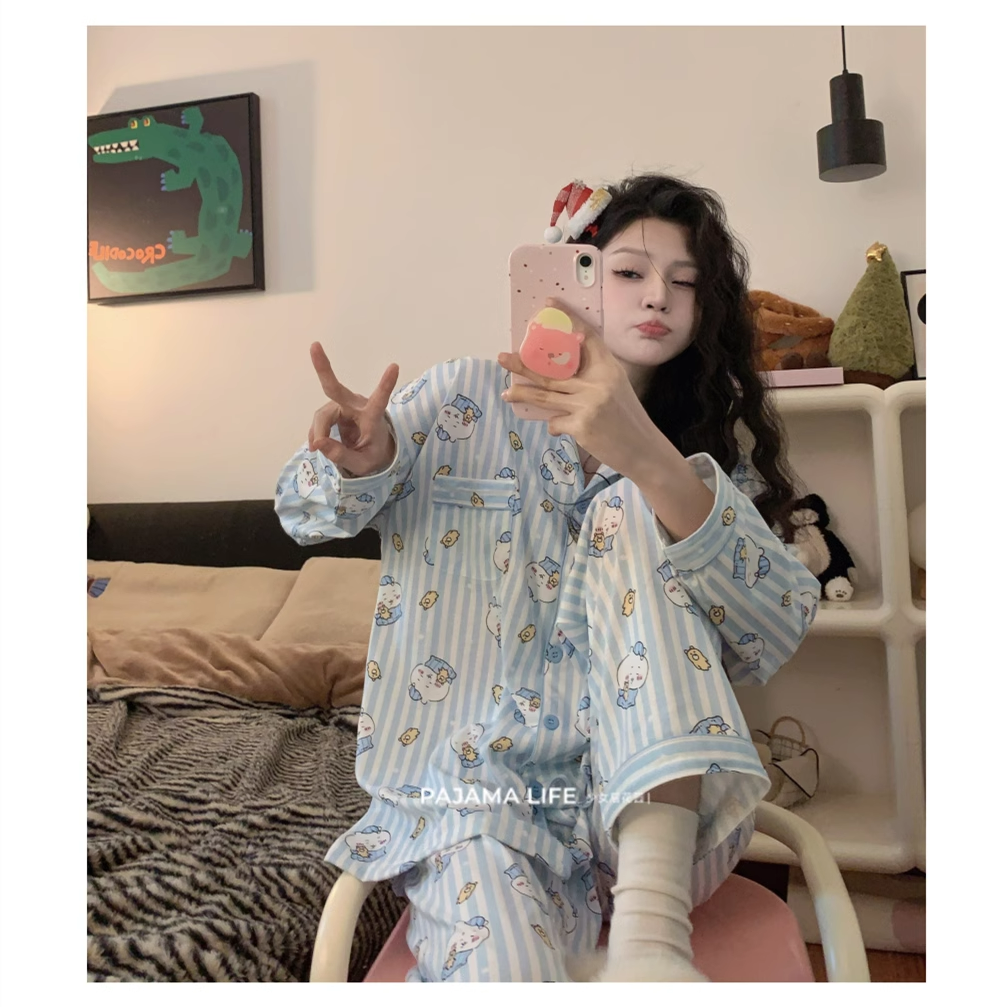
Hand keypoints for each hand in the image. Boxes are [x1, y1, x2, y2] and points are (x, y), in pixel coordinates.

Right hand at [308, 342, 398, 475]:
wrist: (371, 452)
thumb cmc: (373, 455)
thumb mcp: (362, 465)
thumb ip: (342, 455)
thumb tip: (318, 443)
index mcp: (373, 417)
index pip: (380, 400)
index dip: (386, 384)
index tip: (394, 366)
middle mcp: (357, 406)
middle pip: (336, 390)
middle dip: (324, 369)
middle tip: (314, 346)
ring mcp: (344, 405)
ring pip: (322, 415)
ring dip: (318, 432)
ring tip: (318, 449)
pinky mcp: (334, 409)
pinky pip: (319, 420)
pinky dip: (316, 433)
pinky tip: (319, 444)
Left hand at [498, 299, 656, 477]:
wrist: (642, 449)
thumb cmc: (627, 418)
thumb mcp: (615, 388)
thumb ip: (592, 376)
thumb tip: (558, 370)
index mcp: (609, 368)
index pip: (586, 337)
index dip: (568, 319)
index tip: (550, 303)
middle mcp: (598, 383)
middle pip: (552, 371)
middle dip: (523, 366)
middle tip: (502, 358)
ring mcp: (588, 404)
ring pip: (545, 396)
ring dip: (522, 394)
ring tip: (507, 394)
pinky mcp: (581, 426)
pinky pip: (555, 422)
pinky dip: (555, 425)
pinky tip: (564, 428)